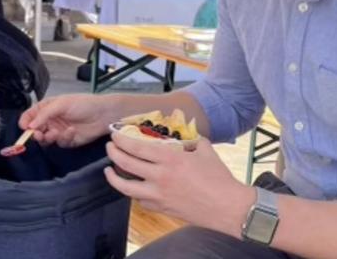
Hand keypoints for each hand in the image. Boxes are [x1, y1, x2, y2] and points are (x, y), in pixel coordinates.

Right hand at [19, 94, 118, 147]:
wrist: (103, 114)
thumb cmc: (83, 103)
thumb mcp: (61, 104)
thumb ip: (44, 114)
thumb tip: (29, 126)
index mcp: (47, 108)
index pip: (30, 116)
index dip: (25, 122)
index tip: (24, 128)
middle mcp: (51, 120)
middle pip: (35, 130)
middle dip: (35, 133)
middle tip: (38, 134)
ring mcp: (58, 130)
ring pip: (46, 139)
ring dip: (49, 137)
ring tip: (56, 133)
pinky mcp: (67, 140)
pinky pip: (60, 143)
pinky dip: (64, 138)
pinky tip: (72, 131)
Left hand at [104, 133, 255, 237]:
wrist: (227, 207)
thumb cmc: (218, 177)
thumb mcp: (204, 149)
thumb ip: (189, 137)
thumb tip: (181, 127)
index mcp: (170, 158)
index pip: (136, 147)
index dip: (122, 140)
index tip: (114, 135)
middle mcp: (160, 176)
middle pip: (126, 164)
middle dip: (113, 153)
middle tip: (109, 147)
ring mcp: (159, 195)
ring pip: (126, 187)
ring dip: (113, 177)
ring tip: (108, 170)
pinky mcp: (161, 208)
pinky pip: (140, 201)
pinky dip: (133, 193)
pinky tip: (132, 187)